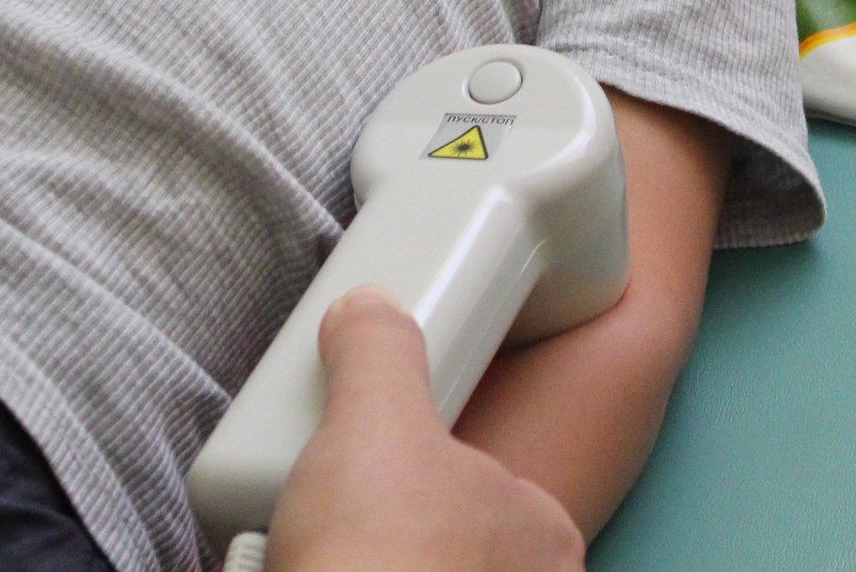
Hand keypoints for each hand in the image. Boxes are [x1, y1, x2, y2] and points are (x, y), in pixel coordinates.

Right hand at [265, 286, 585, 571]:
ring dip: (370, 570)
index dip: (417, 476)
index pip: (487, 487)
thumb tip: (369, 310)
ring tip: (313, 565)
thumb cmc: (382, 561)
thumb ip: (378, 353)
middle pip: (451, 549)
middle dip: (392, 540)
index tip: (368, 480)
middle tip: (336, 534)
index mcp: (543, 534)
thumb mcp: (373, 422)